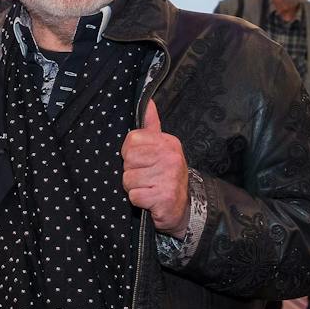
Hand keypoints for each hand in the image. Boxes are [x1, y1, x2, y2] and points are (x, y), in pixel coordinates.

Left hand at [121, 100, 189, 233]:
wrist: (182, 207)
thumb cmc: (165, 176)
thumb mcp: (161, 148)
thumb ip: (151, 125)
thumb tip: (147, 101)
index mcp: (167, 142)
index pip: (131, 140)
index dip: (130, 154)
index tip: (143, 161)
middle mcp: (171, 157)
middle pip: (128, 161)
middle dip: (132, 172)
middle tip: (147, 177)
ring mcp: (170, 177)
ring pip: (128, 180)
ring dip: (135, 188)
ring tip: (149, 188)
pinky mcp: (165, 197)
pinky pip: (134, 196)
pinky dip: (139, 201)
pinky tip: (151, 199)